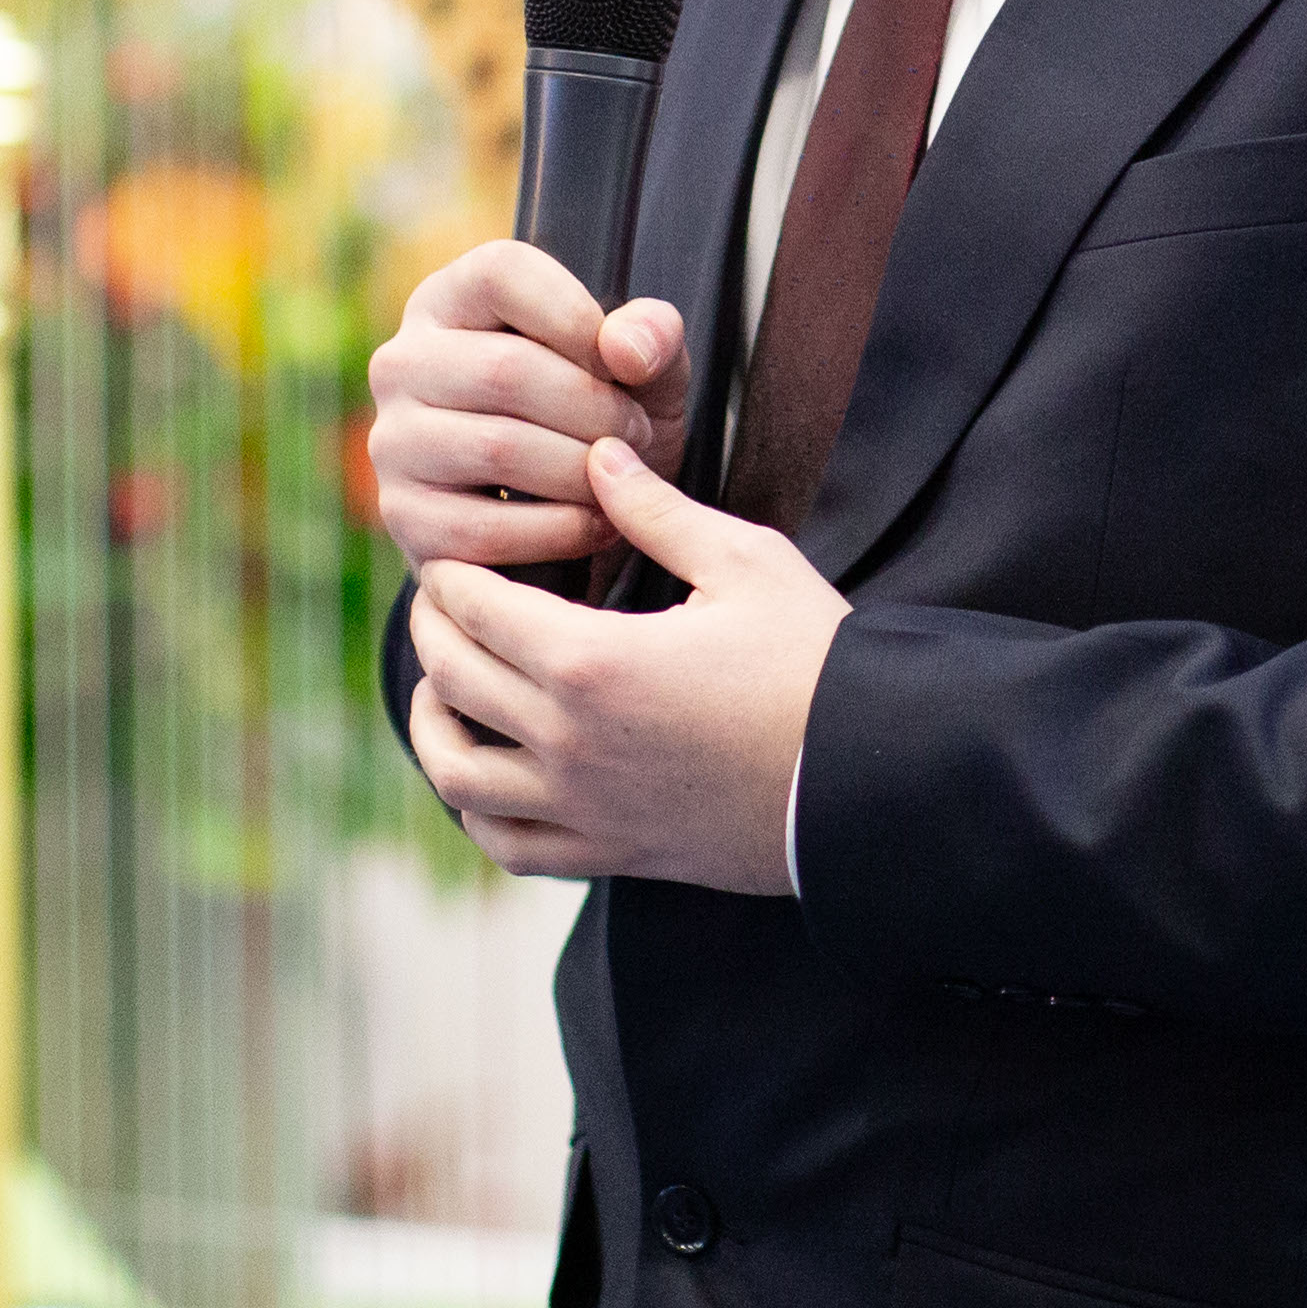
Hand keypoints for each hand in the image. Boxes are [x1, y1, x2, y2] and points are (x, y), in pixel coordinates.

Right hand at [364, 240, 688, 574]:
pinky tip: (597, 525)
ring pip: (497, 449)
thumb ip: (651, 336)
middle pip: (505, 369)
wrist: (566, 517)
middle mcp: (403, 362)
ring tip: (620, 480)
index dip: (577, 316)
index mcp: (450, 299)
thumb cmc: (598, 418)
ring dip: (581, 473)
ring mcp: (393, 440)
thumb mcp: (642, 368)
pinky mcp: (403, 516)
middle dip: (594, 410)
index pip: (501, 274)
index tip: (625, 365)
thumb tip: (623, 348)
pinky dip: (559, 532)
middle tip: (637, 436)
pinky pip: (485, 529)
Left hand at [407, 443, 848, 895]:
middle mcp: (569, 742)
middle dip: (432, 627)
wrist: (874, 779)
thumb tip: (598, 454)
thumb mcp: (745, 563)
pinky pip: (507, 845)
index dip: (452, 571)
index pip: (472, 606)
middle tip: (441, 598)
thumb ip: (656, 509)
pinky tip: (483, 772)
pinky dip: (475, 809)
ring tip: (442, 685)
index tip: (455, 551)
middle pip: (451, 677)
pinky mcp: (611, 854)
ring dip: (433, 720)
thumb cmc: (816, 661)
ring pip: (457, 772)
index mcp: (592, 660)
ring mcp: (585, 808)